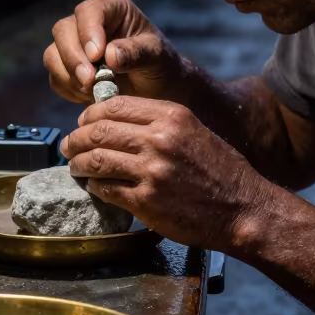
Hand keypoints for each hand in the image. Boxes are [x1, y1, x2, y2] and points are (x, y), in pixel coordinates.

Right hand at [43, 0, 185, 103]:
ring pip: (53, 54)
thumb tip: (110, 55)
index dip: (88, 32)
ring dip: (69, 76)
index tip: (97, 56)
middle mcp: (88, 22)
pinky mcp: (67, 68)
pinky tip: (90, 96)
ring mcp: (74, 45)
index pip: (89, 11)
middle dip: (74, 58)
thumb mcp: (157, 57)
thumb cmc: (160, 64)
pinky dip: (69, 89)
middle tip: (90, 80)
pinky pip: (55, 77)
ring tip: (93, 91)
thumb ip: (136, 53)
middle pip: (63, 31)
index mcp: (111, 8)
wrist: (157, 89)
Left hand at [60, 93, 267, 250]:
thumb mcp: (193, 130)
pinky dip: (95, 187)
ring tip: (76, 166)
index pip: (114, 106)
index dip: (90, 114)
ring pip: (97, 160)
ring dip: (79, 163)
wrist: (243, 208)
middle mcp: (159, 139)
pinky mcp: (147, 201)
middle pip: (99, 131)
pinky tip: (94, 186)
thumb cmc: (220, 170)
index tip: (83, 122)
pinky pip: (106, 189)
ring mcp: (152, 171)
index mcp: (170, 116)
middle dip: (77, 138)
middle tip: (70, 146)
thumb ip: (158, 122)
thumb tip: (116, 120)